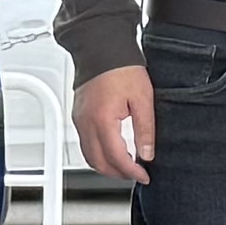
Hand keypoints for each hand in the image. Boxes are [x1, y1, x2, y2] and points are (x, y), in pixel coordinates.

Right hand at [74, 63, 157, 185]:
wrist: (102, 48)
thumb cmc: (121, 68)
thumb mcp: (143, 99)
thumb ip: (145, 129)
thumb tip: (147, 153)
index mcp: (103, 120)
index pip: (116, 158)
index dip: (131, 172)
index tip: (144, 175)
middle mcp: (86, 123)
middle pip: (98, 163)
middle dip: (118, 174)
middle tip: (135, 174)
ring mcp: (79, 120)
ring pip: (89, 156)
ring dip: (106, 166)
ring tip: (125, 166)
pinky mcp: (78, 116)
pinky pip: (85, 143)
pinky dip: (98, 154)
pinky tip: (112, 151)